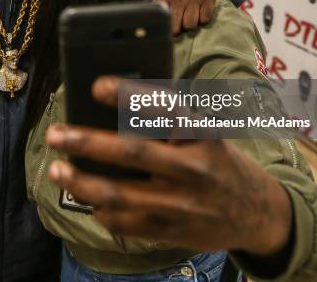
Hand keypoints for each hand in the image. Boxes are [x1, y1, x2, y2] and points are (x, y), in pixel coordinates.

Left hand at [45, 76, 291, 255]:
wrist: (260, 214)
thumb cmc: (221, 162)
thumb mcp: (206, 135)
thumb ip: (169, 124)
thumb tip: (113, 111)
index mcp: (203, 135)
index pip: (165, 108)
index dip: (129, 95)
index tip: (96, 85)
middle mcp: (195, 168)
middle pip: (133, 153)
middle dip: (87, 142)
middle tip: (56, 134)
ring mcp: (183, 204)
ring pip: (121, 194)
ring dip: (81, 183)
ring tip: (57, 170)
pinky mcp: (173, 231)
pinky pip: (127, 223)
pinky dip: (101, 211)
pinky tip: (87, 200)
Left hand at [155, 0, 228, 33]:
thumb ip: (158, 3)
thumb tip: (149, 18)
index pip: (163, 19)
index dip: (165, 29)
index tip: (167, 31)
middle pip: (177, 26)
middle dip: (178, 30)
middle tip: (181, 26)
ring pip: (191, 24)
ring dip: (192, 24)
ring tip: (191, 19)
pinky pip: (205, 18)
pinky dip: (204, 19)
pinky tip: (201, 13)